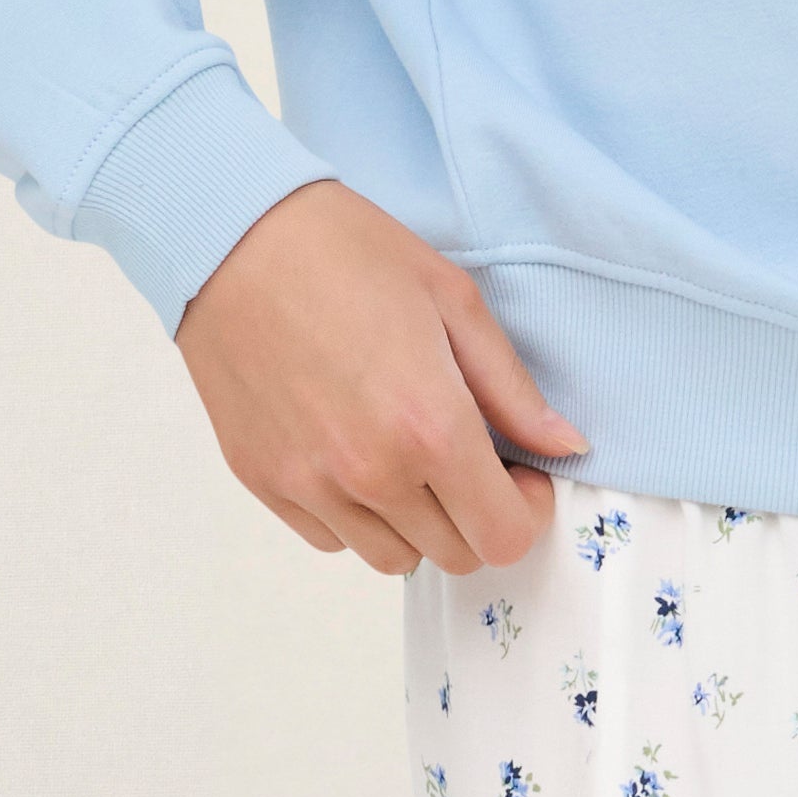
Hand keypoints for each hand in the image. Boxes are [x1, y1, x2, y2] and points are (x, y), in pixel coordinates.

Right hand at [173, 181, 584, 574]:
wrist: (232, 237)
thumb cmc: (345, 252)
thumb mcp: (453, 301)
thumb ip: (513, 389)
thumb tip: (565, 445)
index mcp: (430, 427)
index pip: (504, 537)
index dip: (526, 510)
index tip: (519, 471)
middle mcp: (370, 473)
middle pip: (456, 555)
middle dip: (478, 513)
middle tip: (468, 453)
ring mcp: (311, 486)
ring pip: (393, 559)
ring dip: (418, 521)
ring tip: (408, 451)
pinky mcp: (264, 483)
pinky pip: (332, 538)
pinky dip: (356, 514)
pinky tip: (354, 450)